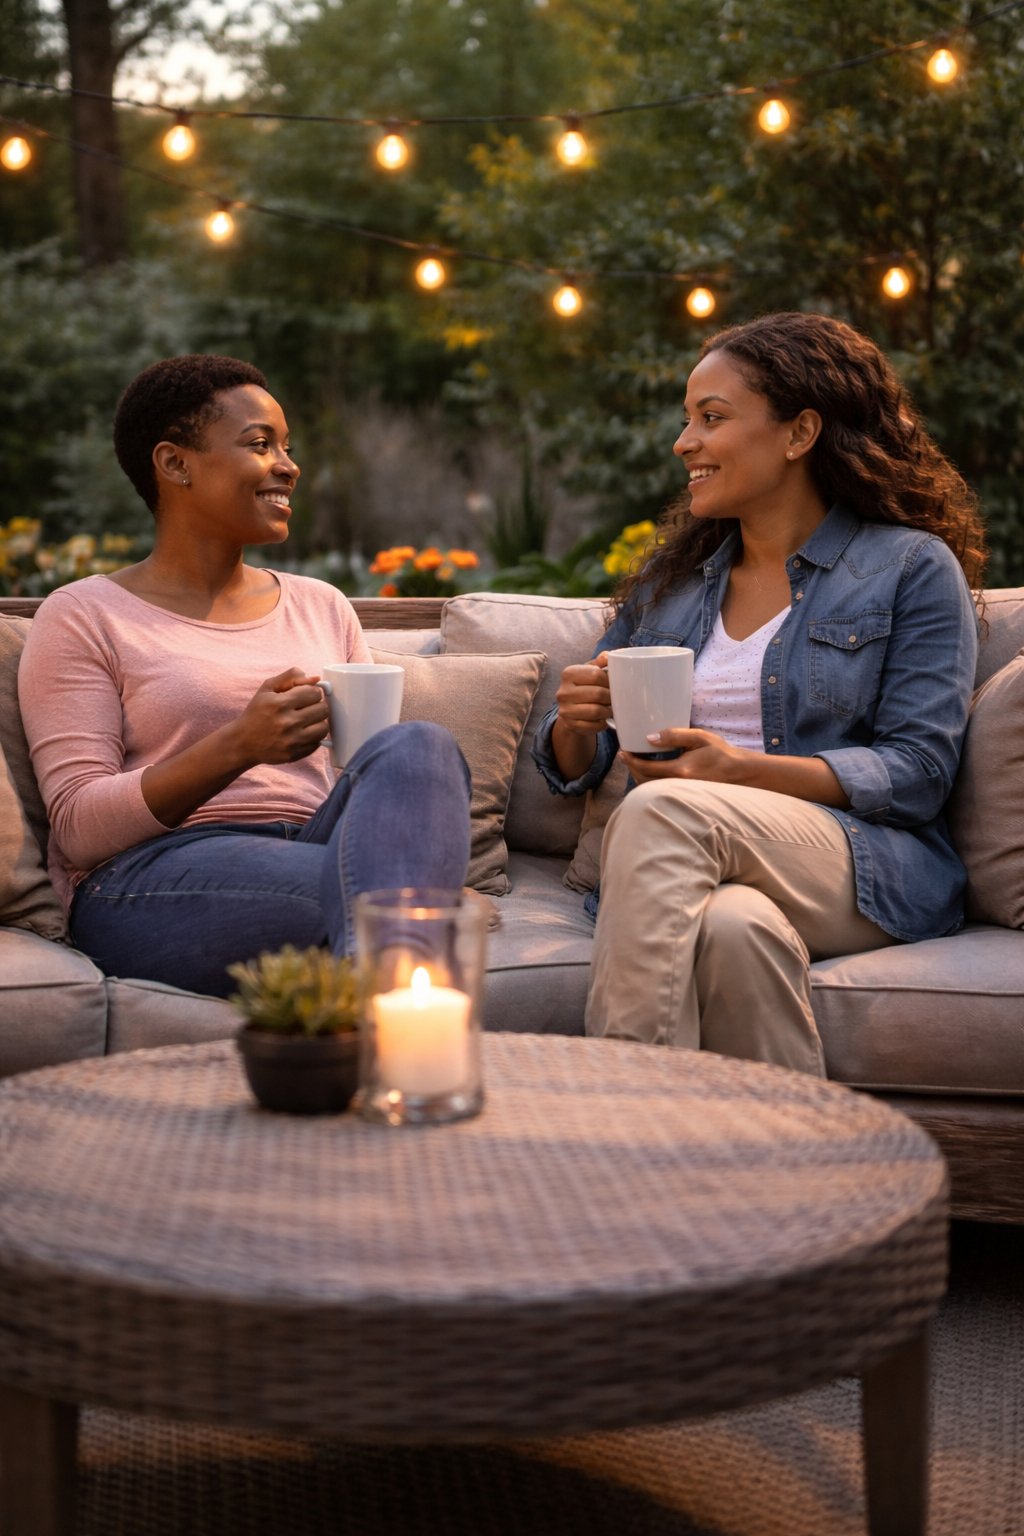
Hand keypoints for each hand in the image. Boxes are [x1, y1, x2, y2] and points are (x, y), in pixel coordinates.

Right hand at [233, 668, 330, 764]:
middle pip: (322, 709)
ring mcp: (291, 741)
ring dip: (318, 722)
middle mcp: (286, 723)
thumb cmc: (256, 712)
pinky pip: (317, 743)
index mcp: (279, 703)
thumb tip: (315, 678)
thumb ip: (291, 676)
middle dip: (317, 705)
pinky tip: (301, 733)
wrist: (242, 742)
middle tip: (307, 708)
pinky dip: (313, 737)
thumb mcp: (267, 688)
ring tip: (307, 720)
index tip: (306, 695)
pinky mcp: (294, 754)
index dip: (312, 692)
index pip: (315, 693)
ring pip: (324, 727)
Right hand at [555, 650, 612, 735]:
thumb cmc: (585, 686)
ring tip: (610, 709)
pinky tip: (603, 719)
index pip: (596, 674)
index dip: (610, 680)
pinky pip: (592, 726)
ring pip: (596, 711)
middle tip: (615, 698)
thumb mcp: (590, 670)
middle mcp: (563, 691)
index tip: (614, 684)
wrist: (572, 710)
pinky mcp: (570, 725)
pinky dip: (602, 724)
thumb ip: (601, 661)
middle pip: (598, 694)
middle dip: (611, 697)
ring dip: (608, 711)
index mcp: (568, 673)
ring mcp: (564, 710)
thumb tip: (610, 656)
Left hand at [620, 727, 749, 784]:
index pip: (646, 768)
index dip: (630, 761)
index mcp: (680, 770)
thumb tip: (649, 737)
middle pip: (643, 782)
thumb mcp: (699, 737)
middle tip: (626, 755)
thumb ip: (674, 735)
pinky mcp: (683, 796)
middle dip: (631, 769)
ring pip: (650, 789)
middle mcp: (678, 785)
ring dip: (639, 776)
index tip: (623, 752)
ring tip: (635, 762)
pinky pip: (660, 791)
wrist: (739, 772)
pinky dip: (650, 782)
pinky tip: (650, 771)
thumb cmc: (721, 753)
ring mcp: (680, 793)